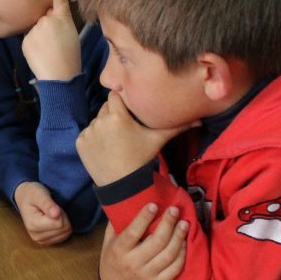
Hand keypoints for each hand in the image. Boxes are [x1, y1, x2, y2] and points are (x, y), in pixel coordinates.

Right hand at [13, 182, 71, 244]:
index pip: (60, 223)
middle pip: (64, 229)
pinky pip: (64, 237)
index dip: (60, 212)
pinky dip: (62, 228)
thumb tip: (56, 214)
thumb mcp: (40, 194)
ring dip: (62, 222)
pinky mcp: (45, 242)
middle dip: (62, 217)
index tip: (51, 206)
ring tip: (51, 214)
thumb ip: (48, 204)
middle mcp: (36, 236)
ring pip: (65, 234)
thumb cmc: (32, 194)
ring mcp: (40, 241)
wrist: (24, 198)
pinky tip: (53, 221)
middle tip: (51, 209)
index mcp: (33, 225)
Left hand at [21, 0, 81, 81]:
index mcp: (64, 18)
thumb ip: (60, 21)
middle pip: (45, 17)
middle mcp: (48, 20)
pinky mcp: (26, 39)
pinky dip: (33, 44)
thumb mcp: (71, 33)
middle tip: (56, 43)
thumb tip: (48, 16)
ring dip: (40, 36)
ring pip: (36, 27)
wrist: (59, 76)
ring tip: (49, 50)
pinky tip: (41, 53)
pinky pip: (29, 37)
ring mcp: (36, 29)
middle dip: (48, 26)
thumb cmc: (69, 57)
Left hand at [76, 91, 194, 186]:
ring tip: (116, 139)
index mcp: (117, 116)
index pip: (115, 96)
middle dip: (114, 114)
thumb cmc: (141, 159)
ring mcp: (88, 132)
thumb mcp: (157, 140)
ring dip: (104, 125)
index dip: (122, 101)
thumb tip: (200, 121)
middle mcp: (100, 121)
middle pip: (106, 107)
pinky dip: (94, 137)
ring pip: (96, 120)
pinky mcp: (80, 142)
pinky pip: (87, 133)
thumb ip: (177, 127)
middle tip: (124, 127)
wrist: (121, 184)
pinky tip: (105, 147)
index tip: (128, 110)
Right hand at [99, 203, 188, 279]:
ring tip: (184, 224)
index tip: (154, 205)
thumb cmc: (113, 259)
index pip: (133, 232)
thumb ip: (118, 224)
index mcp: (118, 250)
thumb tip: (130, 202)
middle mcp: (132, 263)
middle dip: (168, 223)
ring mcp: (146, 275)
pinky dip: (182, 255)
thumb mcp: (108, 241)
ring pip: (168, 254)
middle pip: (156, 241)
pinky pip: (174, 269)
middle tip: (175, 210)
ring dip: (179, 237)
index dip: (144, 218)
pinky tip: (184, 242)